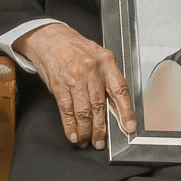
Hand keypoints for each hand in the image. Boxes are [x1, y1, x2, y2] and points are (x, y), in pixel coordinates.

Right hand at [13, 23, 135, 146]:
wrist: (50, 38)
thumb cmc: (76, 49)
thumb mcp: (98, 56)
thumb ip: (108, 79)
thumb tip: (116, 108)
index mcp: (106, 62)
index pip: (120, 90)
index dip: (126, 111)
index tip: (129, 127)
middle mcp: (91, 69)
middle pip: (100, 106)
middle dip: (101, 129)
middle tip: (101, 142)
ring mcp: (74, 77)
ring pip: (83, 111)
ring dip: (86, 130)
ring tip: (87, 140)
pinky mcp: (59, 85)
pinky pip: (67, 110)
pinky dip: (70, 126)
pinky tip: (74, 134)